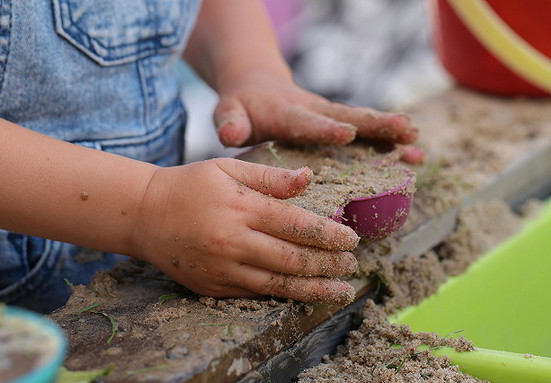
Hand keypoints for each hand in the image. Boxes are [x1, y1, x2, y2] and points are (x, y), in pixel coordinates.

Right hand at [132, 158, 358, 304]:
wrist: (144, 215)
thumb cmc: (189, 185)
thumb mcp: (227, 168)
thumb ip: (270, 176)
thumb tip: (310, 178)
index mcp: (240, 207)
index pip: (297, 225)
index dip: (329, 235)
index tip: (352, 239)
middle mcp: (233, 241)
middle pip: (293, 259)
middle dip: (329, 264)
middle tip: (351, 264)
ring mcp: (222, 268)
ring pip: (278, 285)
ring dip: (315, 289)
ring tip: (341, 290)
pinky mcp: (212, 287)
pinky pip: (255, 294)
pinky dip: (284, 295)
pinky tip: (303, 294)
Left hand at [213, 71, 423, 163]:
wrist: (258, 86)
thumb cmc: (242, 106)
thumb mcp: (229, 112)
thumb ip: (230, 122)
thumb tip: (230, 133)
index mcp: (286, 113)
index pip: (306, 121)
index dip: (325, 128)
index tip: (347, 133)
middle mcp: (314, 111)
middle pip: (347, 117)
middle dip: (375, 125)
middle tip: (405, 130)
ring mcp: (329, 116)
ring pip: (363, 124)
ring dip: (390, 134)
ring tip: (418, 144)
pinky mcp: (338, 123)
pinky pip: (366, 132)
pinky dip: (389, 142)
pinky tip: (414, 154)